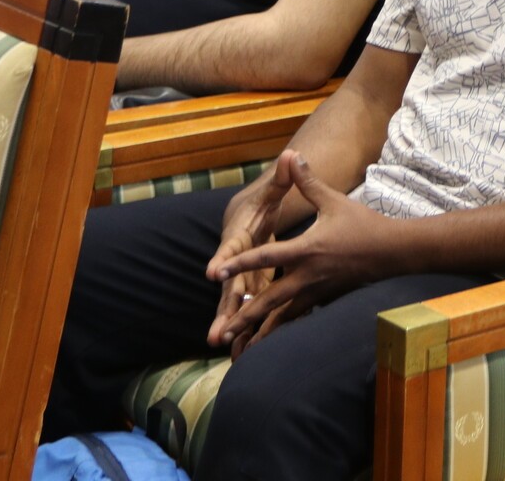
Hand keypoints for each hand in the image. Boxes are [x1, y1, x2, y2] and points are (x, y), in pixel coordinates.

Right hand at [205, 157, 294, 352]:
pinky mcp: (251, 288)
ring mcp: (242, 277)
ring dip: (232, 324)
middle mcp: (235, 262)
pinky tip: (245, 349)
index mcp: (239, 237)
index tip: (213, 272)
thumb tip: (291, 154)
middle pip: (229, 286)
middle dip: (223, 309)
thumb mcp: (270, 192)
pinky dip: (248, 328)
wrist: (244, 220)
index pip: (230, 249)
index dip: (222, 259)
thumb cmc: (258, 206)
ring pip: (237, 303)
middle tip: (216, 333)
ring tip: (226, 348)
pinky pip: (250, 310)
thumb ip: (282, 178)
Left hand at [209, 151, 395, 355]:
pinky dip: (283, 329)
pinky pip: (299, 317)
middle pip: (269, 301)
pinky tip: (271, 340)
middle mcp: (307, 276)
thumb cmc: (363, 224)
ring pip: (283, 316)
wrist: (393, 252)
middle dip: (243, 317)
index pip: (265, 257)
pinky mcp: (326, 299)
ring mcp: (317, 291)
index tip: (215, 274)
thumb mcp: (333, 201)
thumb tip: (293, 155)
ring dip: (261, 332)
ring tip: (240, 350)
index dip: (239, 265)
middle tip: (219, 334)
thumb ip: (308, 182)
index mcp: (305, 250)